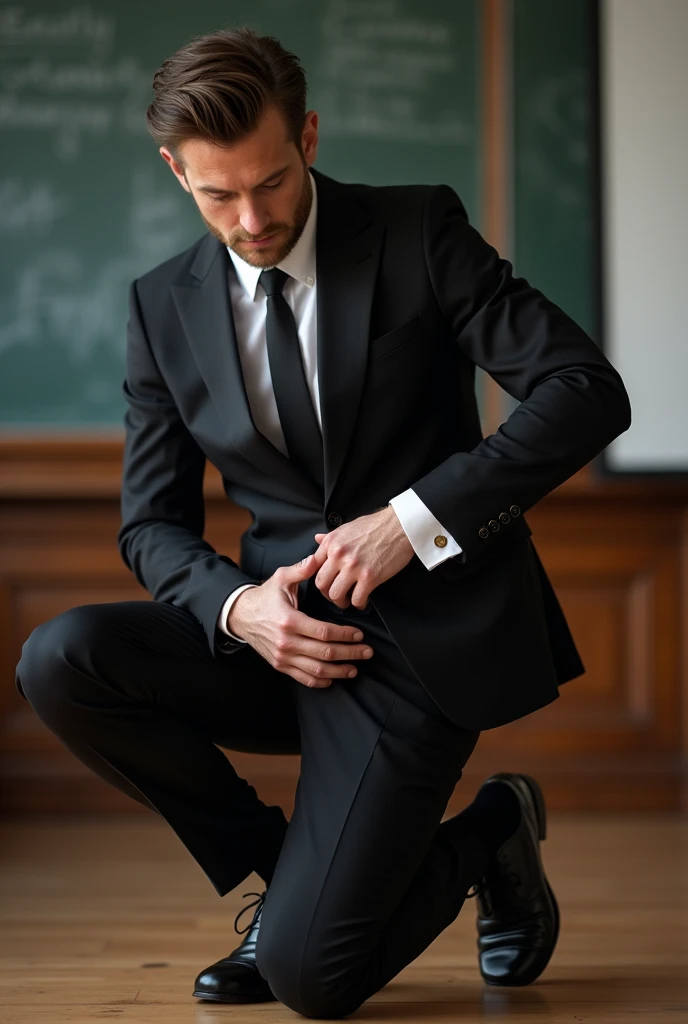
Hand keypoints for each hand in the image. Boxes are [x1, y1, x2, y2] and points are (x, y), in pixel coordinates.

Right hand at [227, 553, 374, 688]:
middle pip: (325, 653)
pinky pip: (303, 678)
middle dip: (350, 653)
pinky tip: (333, 677)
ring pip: (316, 670)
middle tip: (367, 651)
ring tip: (355, 668)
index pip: (324, 632)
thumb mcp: (280, 579)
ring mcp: (283, 656)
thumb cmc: (264, 597)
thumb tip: (317, 558)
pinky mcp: (280, 665)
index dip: (345, 635)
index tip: (359, 634)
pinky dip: (320, 681)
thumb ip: (300, 570)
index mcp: (289, 621)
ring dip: (339, 670)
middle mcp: (286, 642)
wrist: (241, 616)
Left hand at [313, 505, 413, 609]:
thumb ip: (330, 537)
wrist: (399, 526)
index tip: (327, 583)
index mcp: (331, 542)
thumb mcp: (347, 527)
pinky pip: (357, 599)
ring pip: (336, 595)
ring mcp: (353, 567)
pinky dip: (359, 604)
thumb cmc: (375, 525)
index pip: (313, 567)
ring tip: (348, 601)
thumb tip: (317, 539)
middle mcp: (338, 555)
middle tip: (336, 596)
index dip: (320, 578)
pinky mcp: (369, 577)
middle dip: (327, 594)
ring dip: (341, 602)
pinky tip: (363, 601)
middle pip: (321, 584)